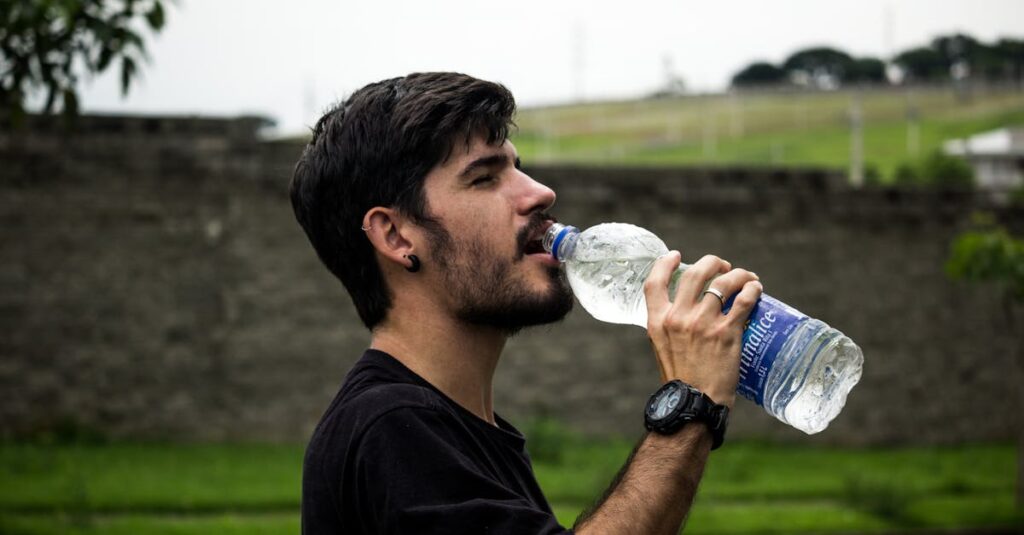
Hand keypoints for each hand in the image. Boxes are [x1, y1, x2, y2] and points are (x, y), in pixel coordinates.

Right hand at [643, 252, 762, 407]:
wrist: (694, 405)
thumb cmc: (681, 381)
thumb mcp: (662, 349)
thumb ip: (669, 327)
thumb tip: (684, 312)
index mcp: (658, 322)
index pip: (654, 282)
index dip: (664, 263)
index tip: (675, 255)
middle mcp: (678, 318)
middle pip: (695, 273)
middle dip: (712, 263)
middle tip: (723, 267)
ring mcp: (703, 323)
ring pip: (723, 282)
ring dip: (738, 274)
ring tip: (746, 277)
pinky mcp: (727, 332)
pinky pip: (744, 300)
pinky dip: (752, 289)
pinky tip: (756, 289)